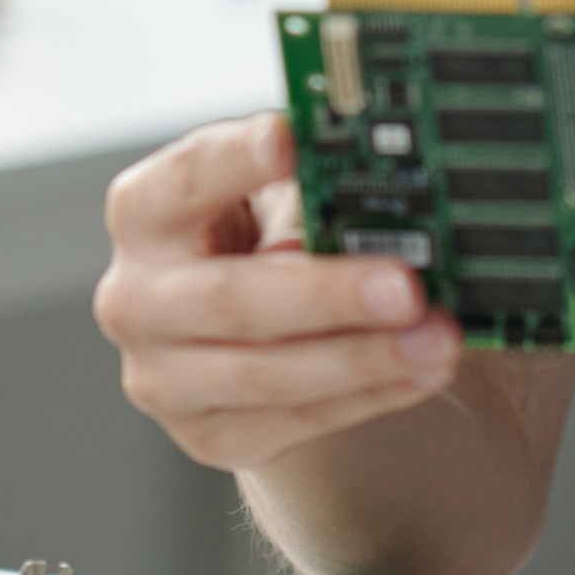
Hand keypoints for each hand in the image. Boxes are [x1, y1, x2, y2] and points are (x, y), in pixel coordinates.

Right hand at [95, 112, 464, 471]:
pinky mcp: (204, 433)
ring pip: (267, 374)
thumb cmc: (254, 239)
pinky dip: (367, 396)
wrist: (225, 325)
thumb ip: (311, 196)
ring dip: (365, 359)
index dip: (237, 160)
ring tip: (436, 341)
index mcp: (145, 212)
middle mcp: (137, 296)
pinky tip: (419, 374)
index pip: (189, 176)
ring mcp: (162, 376)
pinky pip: (293, 421)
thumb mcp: (270, 197)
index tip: (288, 141)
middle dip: (328, 294)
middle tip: (404, 288)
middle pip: (232, 298)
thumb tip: (396, 212)